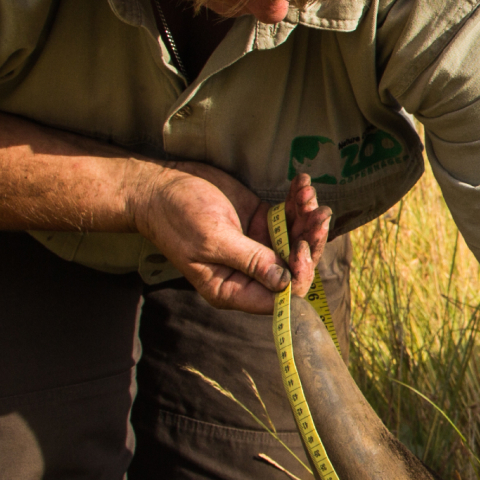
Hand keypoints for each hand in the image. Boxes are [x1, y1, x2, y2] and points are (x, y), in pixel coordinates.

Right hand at [126, 162, 307, 312]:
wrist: (160, 186)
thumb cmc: (177, 216)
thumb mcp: (212, 239)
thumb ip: (249, 260)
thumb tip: (284, 281)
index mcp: (233, 288)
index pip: (277, 296)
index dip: (297, 275)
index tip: (302, 247)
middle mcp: (250, 272)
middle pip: (295, 267)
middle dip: (310, 241)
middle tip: (318, 215)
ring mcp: (258, 246)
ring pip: (297, 240)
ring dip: (307, 217)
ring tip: (307, 191)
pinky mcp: (261, 223)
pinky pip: (289, 218)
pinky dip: (298, 202)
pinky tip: (300, 183)